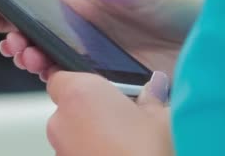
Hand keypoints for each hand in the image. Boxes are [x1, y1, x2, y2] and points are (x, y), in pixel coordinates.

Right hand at [0, 0, 200, 79]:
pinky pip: (75, 86)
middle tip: (12, 42)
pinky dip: (59, 82)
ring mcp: (93, 60)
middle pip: (36, 38)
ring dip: (31, 60)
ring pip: (49, 63)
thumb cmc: (175, 4)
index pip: (37, 8)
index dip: (10, 10)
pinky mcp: (107, 84)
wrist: (206, 40)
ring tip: (28, 55)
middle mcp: (83, 33)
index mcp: (83, 4)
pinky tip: (53, 76)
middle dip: (15, 40)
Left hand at [45, 70, 172, 155]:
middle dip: (92, 110)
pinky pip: (77, 154)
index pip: (61, 76)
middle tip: (124, 118)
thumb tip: (155, 86)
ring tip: (126, 145)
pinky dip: (92, 154)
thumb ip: (153, 97)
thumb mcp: (162, 118)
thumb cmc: (151, 154)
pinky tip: (117, 155)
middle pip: (69, 106)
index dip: (80, 80)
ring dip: (91, 136)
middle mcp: (62, 122)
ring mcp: (61, 151)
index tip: (101, 88)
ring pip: (72, 134)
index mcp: (80, 94)